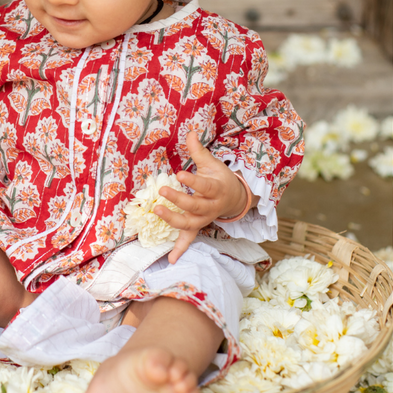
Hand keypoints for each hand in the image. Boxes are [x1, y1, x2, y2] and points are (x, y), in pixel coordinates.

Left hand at [153, 130, 252, 264]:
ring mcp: (204, 219)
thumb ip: (198, 151)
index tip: (179, 175)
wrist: (235, 198)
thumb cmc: (220, 178)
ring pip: (190, 224)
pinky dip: (181, 250)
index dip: (192, 182)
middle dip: (179, 200)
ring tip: (157, 212)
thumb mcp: (212, 164)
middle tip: (162, 192)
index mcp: (216, 189)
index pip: (204, 186)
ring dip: (173, 221)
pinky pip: (189, 240)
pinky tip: (171, 260)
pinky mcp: (198, 227)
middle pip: (195, 206)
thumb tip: (189, 132)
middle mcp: (211, 207)